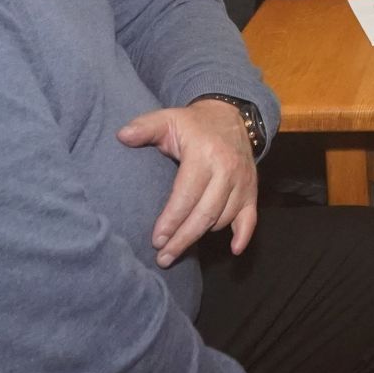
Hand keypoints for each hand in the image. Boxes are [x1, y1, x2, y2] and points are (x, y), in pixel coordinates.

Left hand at [117, 99, 258, 264]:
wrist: (230, 114)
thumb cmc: (193, 123)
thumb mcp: (168, 119)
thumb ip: (145, 127)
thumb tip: (122, 136)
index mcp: (204, 154)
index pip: (187, 195)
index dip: (171, 220)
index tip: (156, 240)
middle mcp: (227, 169)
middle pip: (205, 214)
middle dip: (183, 238)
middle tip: (163, 257)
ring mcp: (242, 181)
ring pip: (223, 218)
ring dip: (202, 236)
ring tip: (179, 248)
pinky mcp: (251, 189)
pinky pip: (251, 217)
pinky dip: (243, 235)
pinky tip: (234, 250)